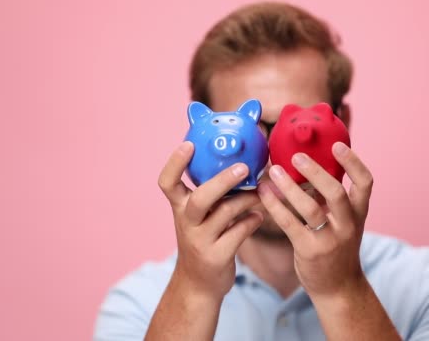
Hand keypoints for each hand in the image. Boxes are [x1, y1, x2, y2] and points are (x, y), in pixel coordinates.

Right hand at [158, 141, 263, 299]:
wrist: (198, 284)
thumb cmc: (203, 239)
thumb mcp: (199, 216)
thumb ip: (212, 193)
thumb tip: (240, 160)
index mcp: (179, 208)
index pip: (167, 183)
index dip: (175, 163)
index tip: (188, 144)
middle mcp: (186, 223)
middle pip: (200, 199)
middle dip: (222, 181)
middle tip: (244, 168)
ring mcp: (200, 241)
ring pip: (225, 214)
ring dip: (247, 200)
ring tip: (261, 192)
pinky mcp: (217, 257)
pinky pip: (239, 233)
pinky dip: (252, 221)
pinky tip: (260, 216)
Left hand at [257, 142, 372, 297]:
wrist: (338, 287)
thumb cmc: (337, 248)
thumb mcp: (343, 222)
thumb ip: (331, 199)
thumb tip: (310, 167)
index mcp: (359, 213)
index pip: (365, 182)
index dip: (353, 162)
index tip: (337, 144)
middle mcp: (348, 225)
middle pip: (335, 192)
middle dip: (315, 171)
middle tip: (296, 155)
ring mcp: (330, 239)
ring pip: (310, 208)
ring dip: (289, 187)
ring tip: (273, 171)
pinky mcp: (309, 251)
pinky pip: (290, 224)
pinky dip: (275, 206)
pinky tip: (264, 193)